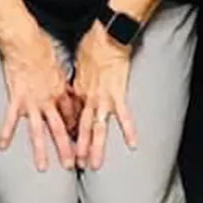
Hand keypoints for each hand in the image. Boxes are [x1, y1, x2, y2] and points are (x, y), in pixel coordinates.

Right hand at [0, 26, 76, 170]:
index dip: (75, 129)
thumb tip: (65, 85)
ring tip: (43, 166)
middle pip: (59, 128)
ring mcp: (32, 102)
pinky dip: (6, 132)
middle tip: (71, 164)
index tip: (78, 140)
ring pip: (38, 131)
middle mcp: (48, 100)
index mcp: (60, 91)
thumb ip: (61, 79)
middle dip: (66, 148)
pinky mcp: (16, 99)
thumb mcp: (59, 63)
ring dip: (41, 150)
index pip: (71, 115)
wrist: (25, 42)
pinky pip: (11, 119)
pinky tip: (2, 146)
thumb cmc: (42, 46)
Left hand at [72, 23, 136, 169]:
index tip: (68, 143)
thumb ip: (78, 76)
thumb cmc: (92, 44)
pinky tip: (133, 145)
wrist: (107, 37)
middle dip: (78, 147)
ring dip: (95, 147)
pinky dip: (129, 131)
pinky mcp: (118, 96)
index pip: (72, 115)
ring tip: (93, 165)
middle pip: (81, 127)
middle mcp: (88, 98)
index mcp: (77, 90)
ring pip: (97, 128)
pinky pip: (124, 116)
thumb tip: (76, 80)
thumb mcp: (78, 61)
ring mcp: (103, 99)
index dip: (70, 130)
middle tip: (75, 164)